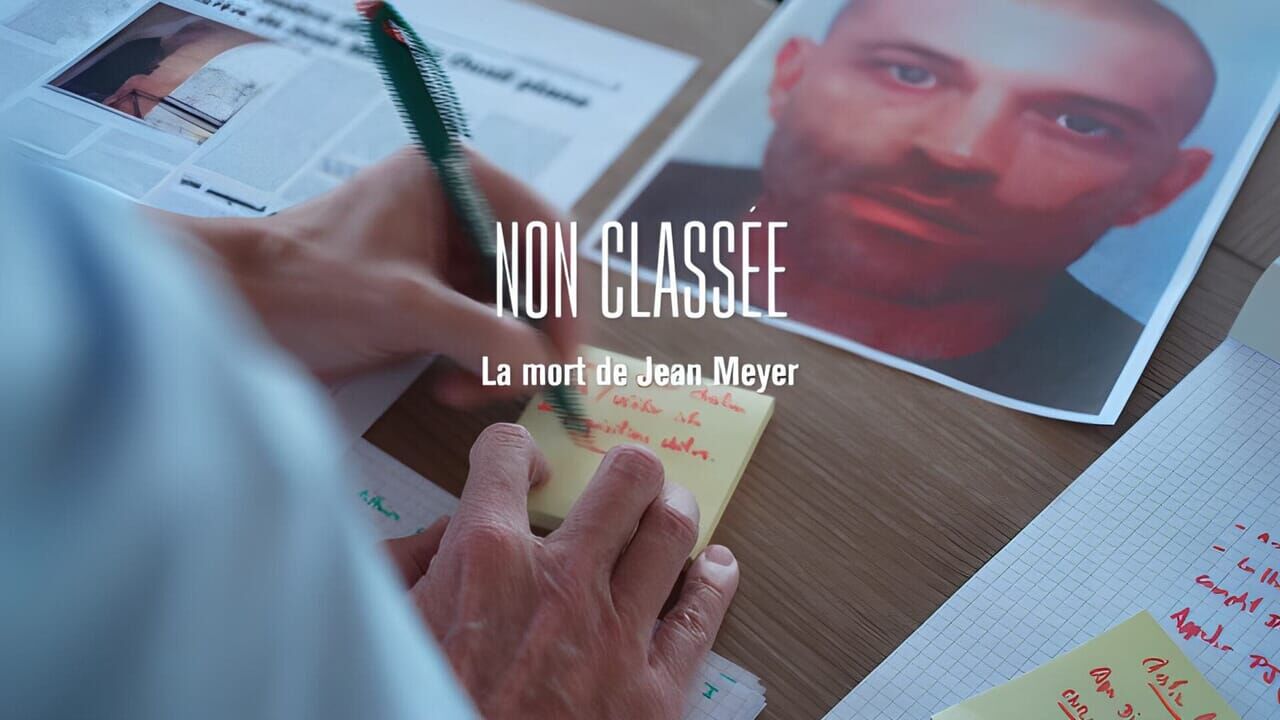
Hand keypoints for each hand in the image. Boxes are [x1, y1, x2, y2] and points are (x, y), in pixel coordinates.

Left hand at [154, 148, 578, 403]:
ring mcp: (450, 258)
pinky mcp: (437, 300)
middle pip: (539, 274)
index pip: (543, 230)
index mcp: (457, 179)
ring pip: (519, 311)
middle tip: (530, 380)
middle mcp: (462, 211)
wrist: (231, 315)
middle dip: (535, 332)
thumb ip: (485, 334)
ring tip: (467, 389)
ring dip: (507, 358)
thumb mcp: (403, 308)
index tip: (566, 351)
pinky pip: (489, 335)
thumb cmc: (302, 287)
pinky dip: (483, 368)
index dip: (565, 292)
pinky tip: (450, 388)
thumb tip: (549, 365)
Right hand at [399, 424, 739, 718]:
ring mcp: (616, 633)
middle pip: (626, 478)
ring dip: (673, 509)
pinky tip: (717, 567)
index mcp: (486, 560)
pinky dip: (717, 578)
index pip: (508, 456)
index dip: (514, 451)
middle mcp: (561, 581)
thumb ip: (405, 569)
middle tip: (623, 478)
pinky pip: (704, 612)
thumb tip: (437, 537)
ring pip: (673, 530)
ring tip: (669, 509)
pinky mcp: (655, 690)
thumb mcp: (387, 632)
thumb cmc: (429, 710)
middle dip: (626, 468)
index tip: (521, 465)